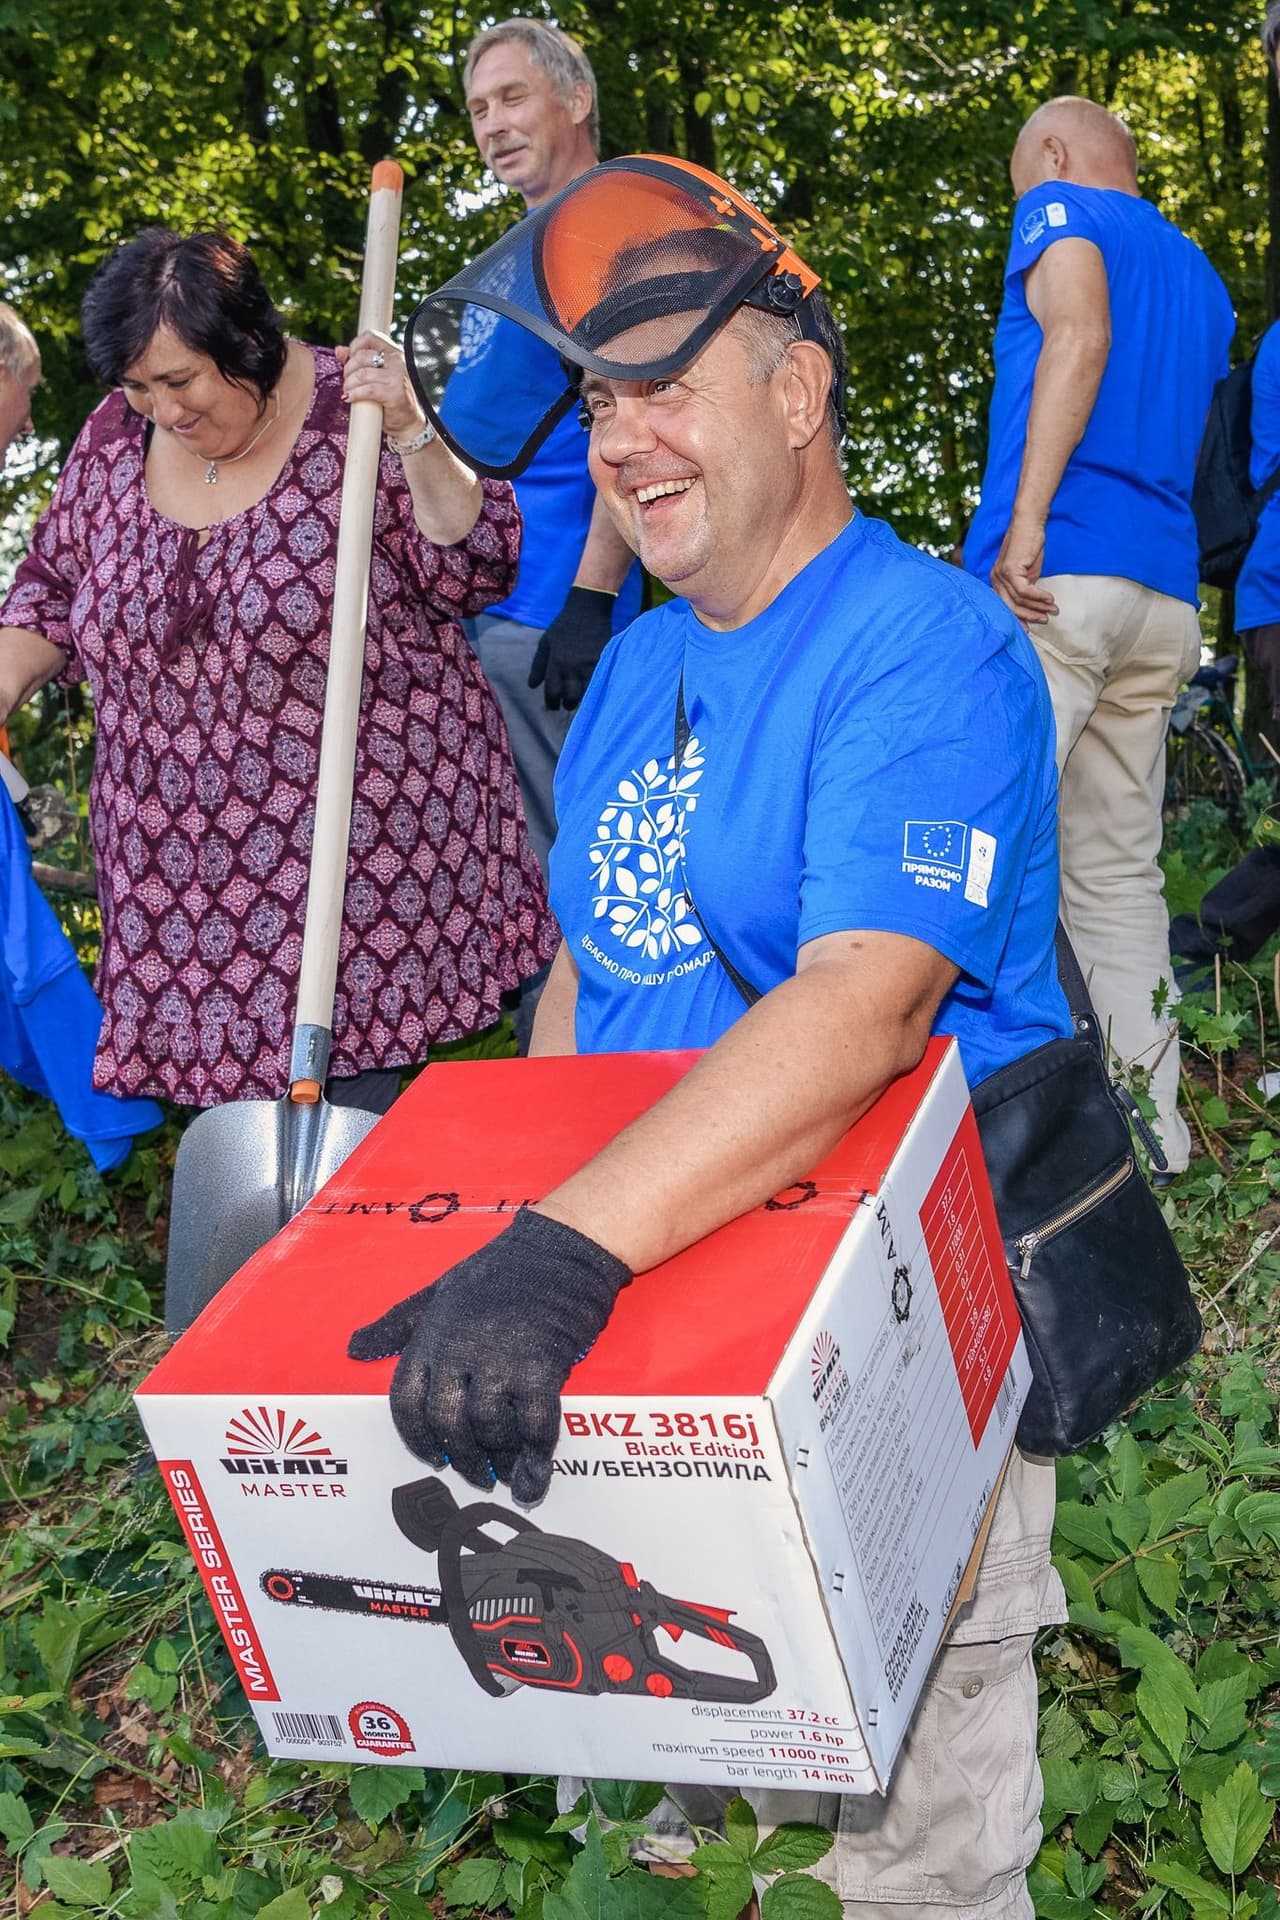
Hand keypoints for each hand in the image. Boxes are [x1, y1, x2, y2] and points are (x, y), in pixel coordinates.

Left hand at [336, 328, 423, 442]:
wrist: (409, 422)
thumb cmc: (391, 397)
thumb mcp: (376, 376)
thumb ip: (358, 361)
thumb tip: (338, 350)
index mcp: (394, 352)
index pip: (370, 337)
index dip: (354, 346)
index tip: (350, 361)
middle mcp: (397, 361)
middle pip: (361, 356)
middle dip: (348, 370)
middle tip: (347, 381)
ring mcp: (396, 377)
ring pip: (361, 374)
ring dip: (349, 384)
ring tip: (348, 391)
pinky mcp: (393, 393)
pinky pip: (366, 390)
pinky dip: (354, 394)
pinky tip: (350, 398)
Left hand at [348, 1207, 630, 1504]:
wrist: (561, 1248)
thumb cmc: (500, 1269)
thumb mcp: (438, 1290)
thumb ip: (398, 1323)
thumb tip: (355, 1347)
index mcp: (430, 1336)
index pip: (406, 1402)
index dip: (417, 1438)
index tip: (434, 1457)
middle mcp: (459, 1352)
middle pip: (447, 1424)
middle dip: (463, 1457)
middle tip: (478, 1474)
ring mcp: (500, 1361)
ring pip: (488, 1429)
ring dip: (499, 1458)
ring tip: (509, 1470)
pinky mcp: (541, 1368)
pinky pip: (534, 1425)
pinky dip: (536, 1457)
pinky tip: (537, 1473)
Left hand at [528, 586, 615, 710]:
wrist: (588, 610)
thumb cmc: (563, 626)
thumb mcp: (545, 643)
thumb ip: (538, 665)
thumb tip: (532, 686)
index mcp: (556, 662)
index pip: (552, 692)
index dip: (552, 703)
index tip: (553, 706)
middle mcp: (573, 667)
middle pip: (571, 697)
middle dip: (568, 704)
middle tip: (566, 704)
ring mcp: (590, 665)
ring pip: (587, 692)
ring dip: (582, 698)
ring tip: (579, 698)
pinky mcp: (603, 661)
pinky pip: (599, 681)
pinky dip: (594, 688)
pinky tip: (592, 688)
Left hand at [989, 515, 1058, 625]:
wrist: (1029, 523)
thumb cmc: (1030, 546)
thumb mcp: (1029, 572)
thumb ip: (1027, 588)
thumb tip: (1034, 605)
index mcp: (997, 581)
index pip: (1006, 606)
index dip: (1019, 618)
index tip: (1030, 627)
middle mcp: (995, 579)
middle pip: (1011, 606)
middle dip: (1030, 616)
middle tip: (1046, 620)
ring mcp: (1001, 575)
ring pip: (1019, 600)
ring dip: (1039, 606)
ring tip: (1053, 610)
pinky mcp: (1009, 569)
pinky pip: (1024, 591)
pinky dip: (1038, 596)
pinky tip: (1050, 599)